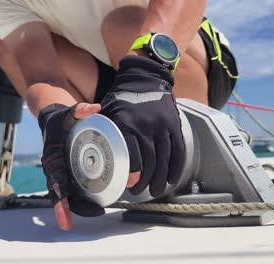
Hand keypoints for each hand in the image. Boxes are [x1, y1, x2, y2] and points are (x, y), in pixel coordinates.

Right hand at [39, 103, 103, 230]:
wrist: (53, 120)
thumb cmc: (60, 119)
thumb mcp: (68, 112)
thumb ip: (80, 109)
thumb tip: (95, 108)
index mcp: (52, 160)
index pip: (55, 186)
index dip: (60, 204)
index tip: (65, 221)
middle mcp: (54, 170)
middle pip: (62, 196)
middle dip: (75, 210)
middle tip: (97, 213)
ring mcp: (61, 173)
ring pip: (69, 195)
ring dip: (82, 206)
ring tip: (100, 211)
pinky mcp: (68, 172)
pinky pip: (74, 189)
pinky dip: (83, 197)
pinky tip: (97, 201)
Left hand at [101, 56, 185, 197]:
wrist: (145, 77)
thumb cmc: (121, 98)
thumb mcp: (106, 110)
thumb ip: (100, 129)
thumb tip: (94, 154)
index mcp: (126, 122)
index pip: (131, 154)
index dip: (132, 173)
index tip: (129, 184)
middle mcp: (146, 124)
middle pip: (149, 161)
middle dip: (145, 181)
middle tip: (139, 191)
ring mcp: (163, 125)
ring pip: (165, 159)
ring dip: (160, 178)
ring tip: (155, 190)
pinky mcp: (175, 125)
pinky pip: (178, 150)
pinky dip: (176, 167)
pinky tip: (171, 179)